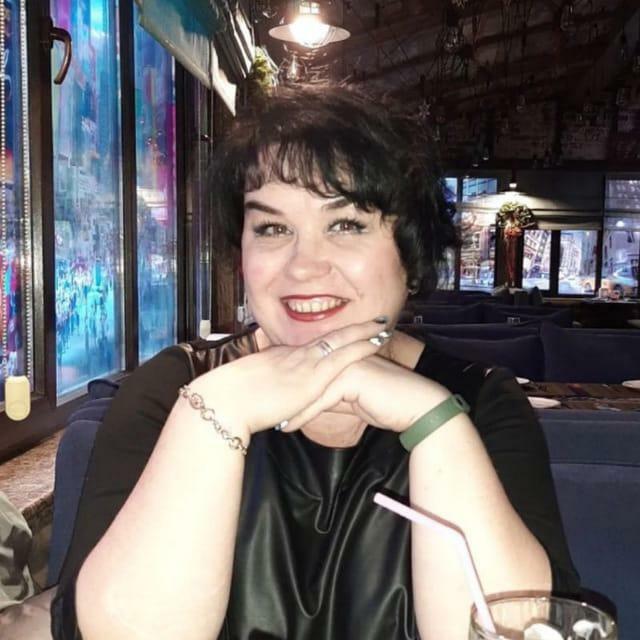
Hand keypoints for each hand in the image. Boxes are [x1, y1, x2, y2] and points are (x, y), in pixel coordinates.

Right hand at [188, 320, 390, 437]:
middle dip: (353, 329)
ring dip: (363, 334)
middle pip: (329, 337)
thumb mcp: (249, 392)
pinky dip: (362, 347)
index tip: (344, 335)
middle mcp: (293, 355)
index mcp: (278, 358)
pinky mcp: (312, 377)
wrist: (225, 403)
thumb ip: (264, 392)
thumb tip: (272, 399)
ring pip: (340, 341)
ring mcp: (304, 364)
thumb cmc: (229, 402)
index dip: (331, 339)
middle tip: (374, 320)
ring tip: (383, 327)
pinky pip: (343, 356)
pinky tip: (377, 342)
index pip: (311, 346)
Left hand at [283, 355, 451, 432]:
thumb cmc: (389, 403)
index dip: (291, 387)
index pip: (310, 369)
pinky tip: (289, 427)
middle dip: (284, 395)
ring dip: (290, 407)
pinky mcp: (351, 379)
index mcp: (342, 355)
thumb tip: (316, 402)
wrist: (417, 406)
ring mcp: (346, 364)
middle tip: (264, 411)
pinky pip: (321, 400)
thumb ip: (335, 395)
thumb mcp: (354, 398)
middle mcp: (342, 355)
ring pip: (310, 388)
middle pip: (306, 376)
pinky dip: (303, 415)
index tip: (273, 402)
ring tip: (274, 422)